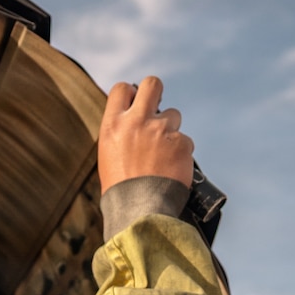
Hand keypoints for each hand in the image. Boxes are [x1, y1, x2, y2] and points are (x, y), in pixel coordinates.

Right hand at [98, 75, 192, 189]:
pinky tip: (172, 168)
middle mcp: (137, 122)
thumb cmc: (121, 188)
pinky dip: (181, 153)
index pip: (122, 89)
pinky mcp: (182, 143)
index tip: (135, 103)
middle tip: (156, 107)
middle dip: (156, 92)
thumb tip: (135, 116)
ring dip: (170, 129)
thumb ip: (122, 131)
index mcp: (114, 125)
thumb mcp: (109, 154)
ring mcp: (161, 131)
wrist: (140, 210)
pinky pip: (185, 141)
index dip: (131, 93)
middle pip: (152, 84)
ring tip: (162, 154)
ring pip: (173, 115)